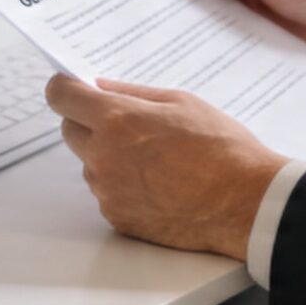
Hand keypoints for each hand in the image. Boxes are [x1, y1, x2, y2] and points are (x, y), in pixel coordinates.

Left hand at [44, 75, 288, 258]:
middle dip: (87, 122)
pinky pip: (107, 193)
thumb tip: (101, 87)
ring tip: (154, 159)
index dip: (64, 88)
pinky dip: (123, 186)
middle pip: (70, 131)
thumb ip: (134, 93)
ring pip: (90, 164)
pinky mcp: (117, 217)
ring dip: (107, 156)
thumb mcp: (181, 103)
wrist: (244, 202)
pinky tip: (158, 184)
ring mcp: (108, 191)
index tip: (72, 88)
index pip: (61, 96)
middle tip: (125, 124)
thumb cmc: (221, 148)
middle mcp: (103, 157)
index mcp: (117, 121)